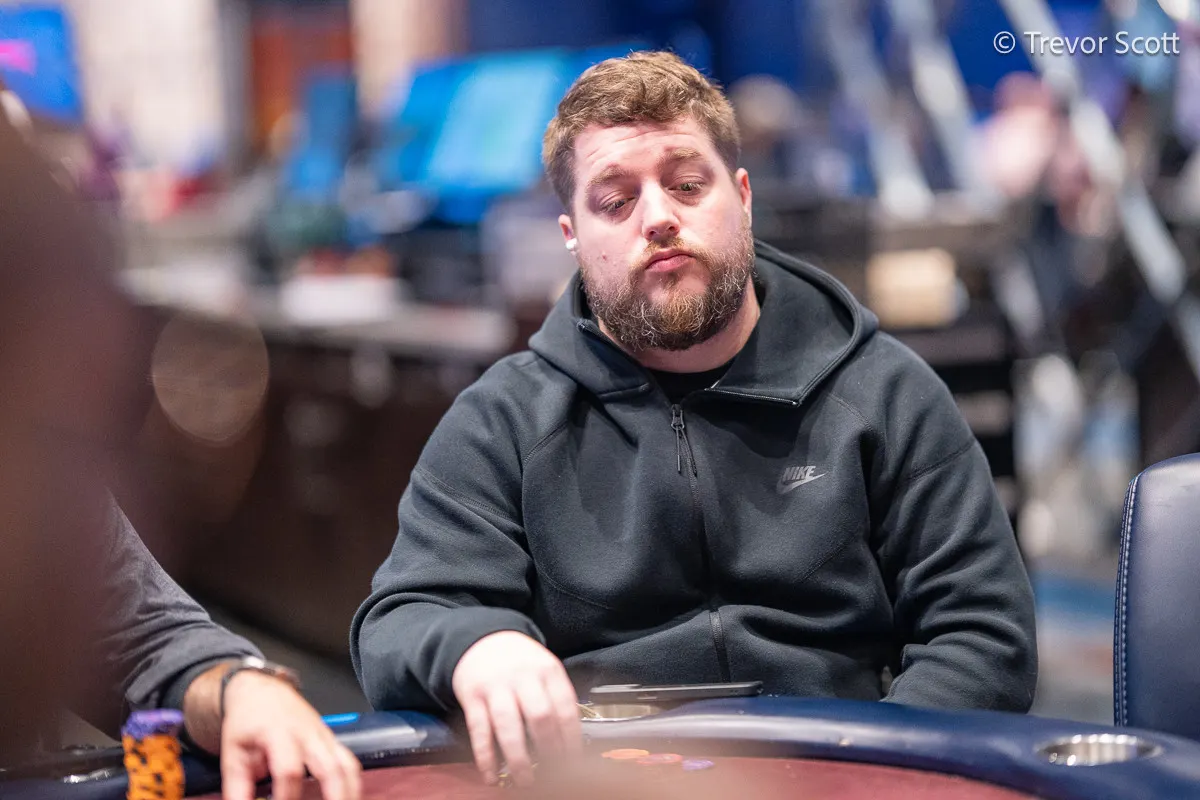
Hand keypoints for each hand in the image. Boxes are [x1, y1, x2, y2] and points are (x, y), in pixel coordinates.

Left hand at [219, 671, 361, 799]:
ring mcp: (323, 736)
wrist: (262, 692)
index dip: (286, 796)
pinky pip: (349, 761)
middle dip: (333, 796)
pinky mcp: (331, 739)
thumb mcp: (233, 751)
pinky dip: (353, 782)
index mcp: (279, 733)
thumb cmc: (248, 720)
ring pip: (346, 764)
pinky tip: (348, 796)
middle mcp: (307, 734)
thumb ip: (237, 784)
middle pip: (329, 767)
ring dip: (349, 790)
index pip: (289, 770)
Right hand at [451, 631, 581, 786]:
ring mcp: (496, 687)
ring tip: (525, 780)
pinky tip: (491, 775)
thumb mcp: (544, 667)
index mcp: (548, 670)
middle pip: (540, 717)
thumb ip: (556, 697)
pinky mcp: (473, 697)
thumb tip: (570, 740)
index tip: (574, 762)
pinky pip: (480, 731)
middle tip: (553, 774)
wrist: (481, 638)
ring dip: (518, 758)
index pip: (565, 709)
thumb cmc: (519, 661)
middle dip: (549, 750)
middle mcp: (523, 677)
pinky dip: (485, 757)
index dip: (572, 740)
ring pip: (509, 726)